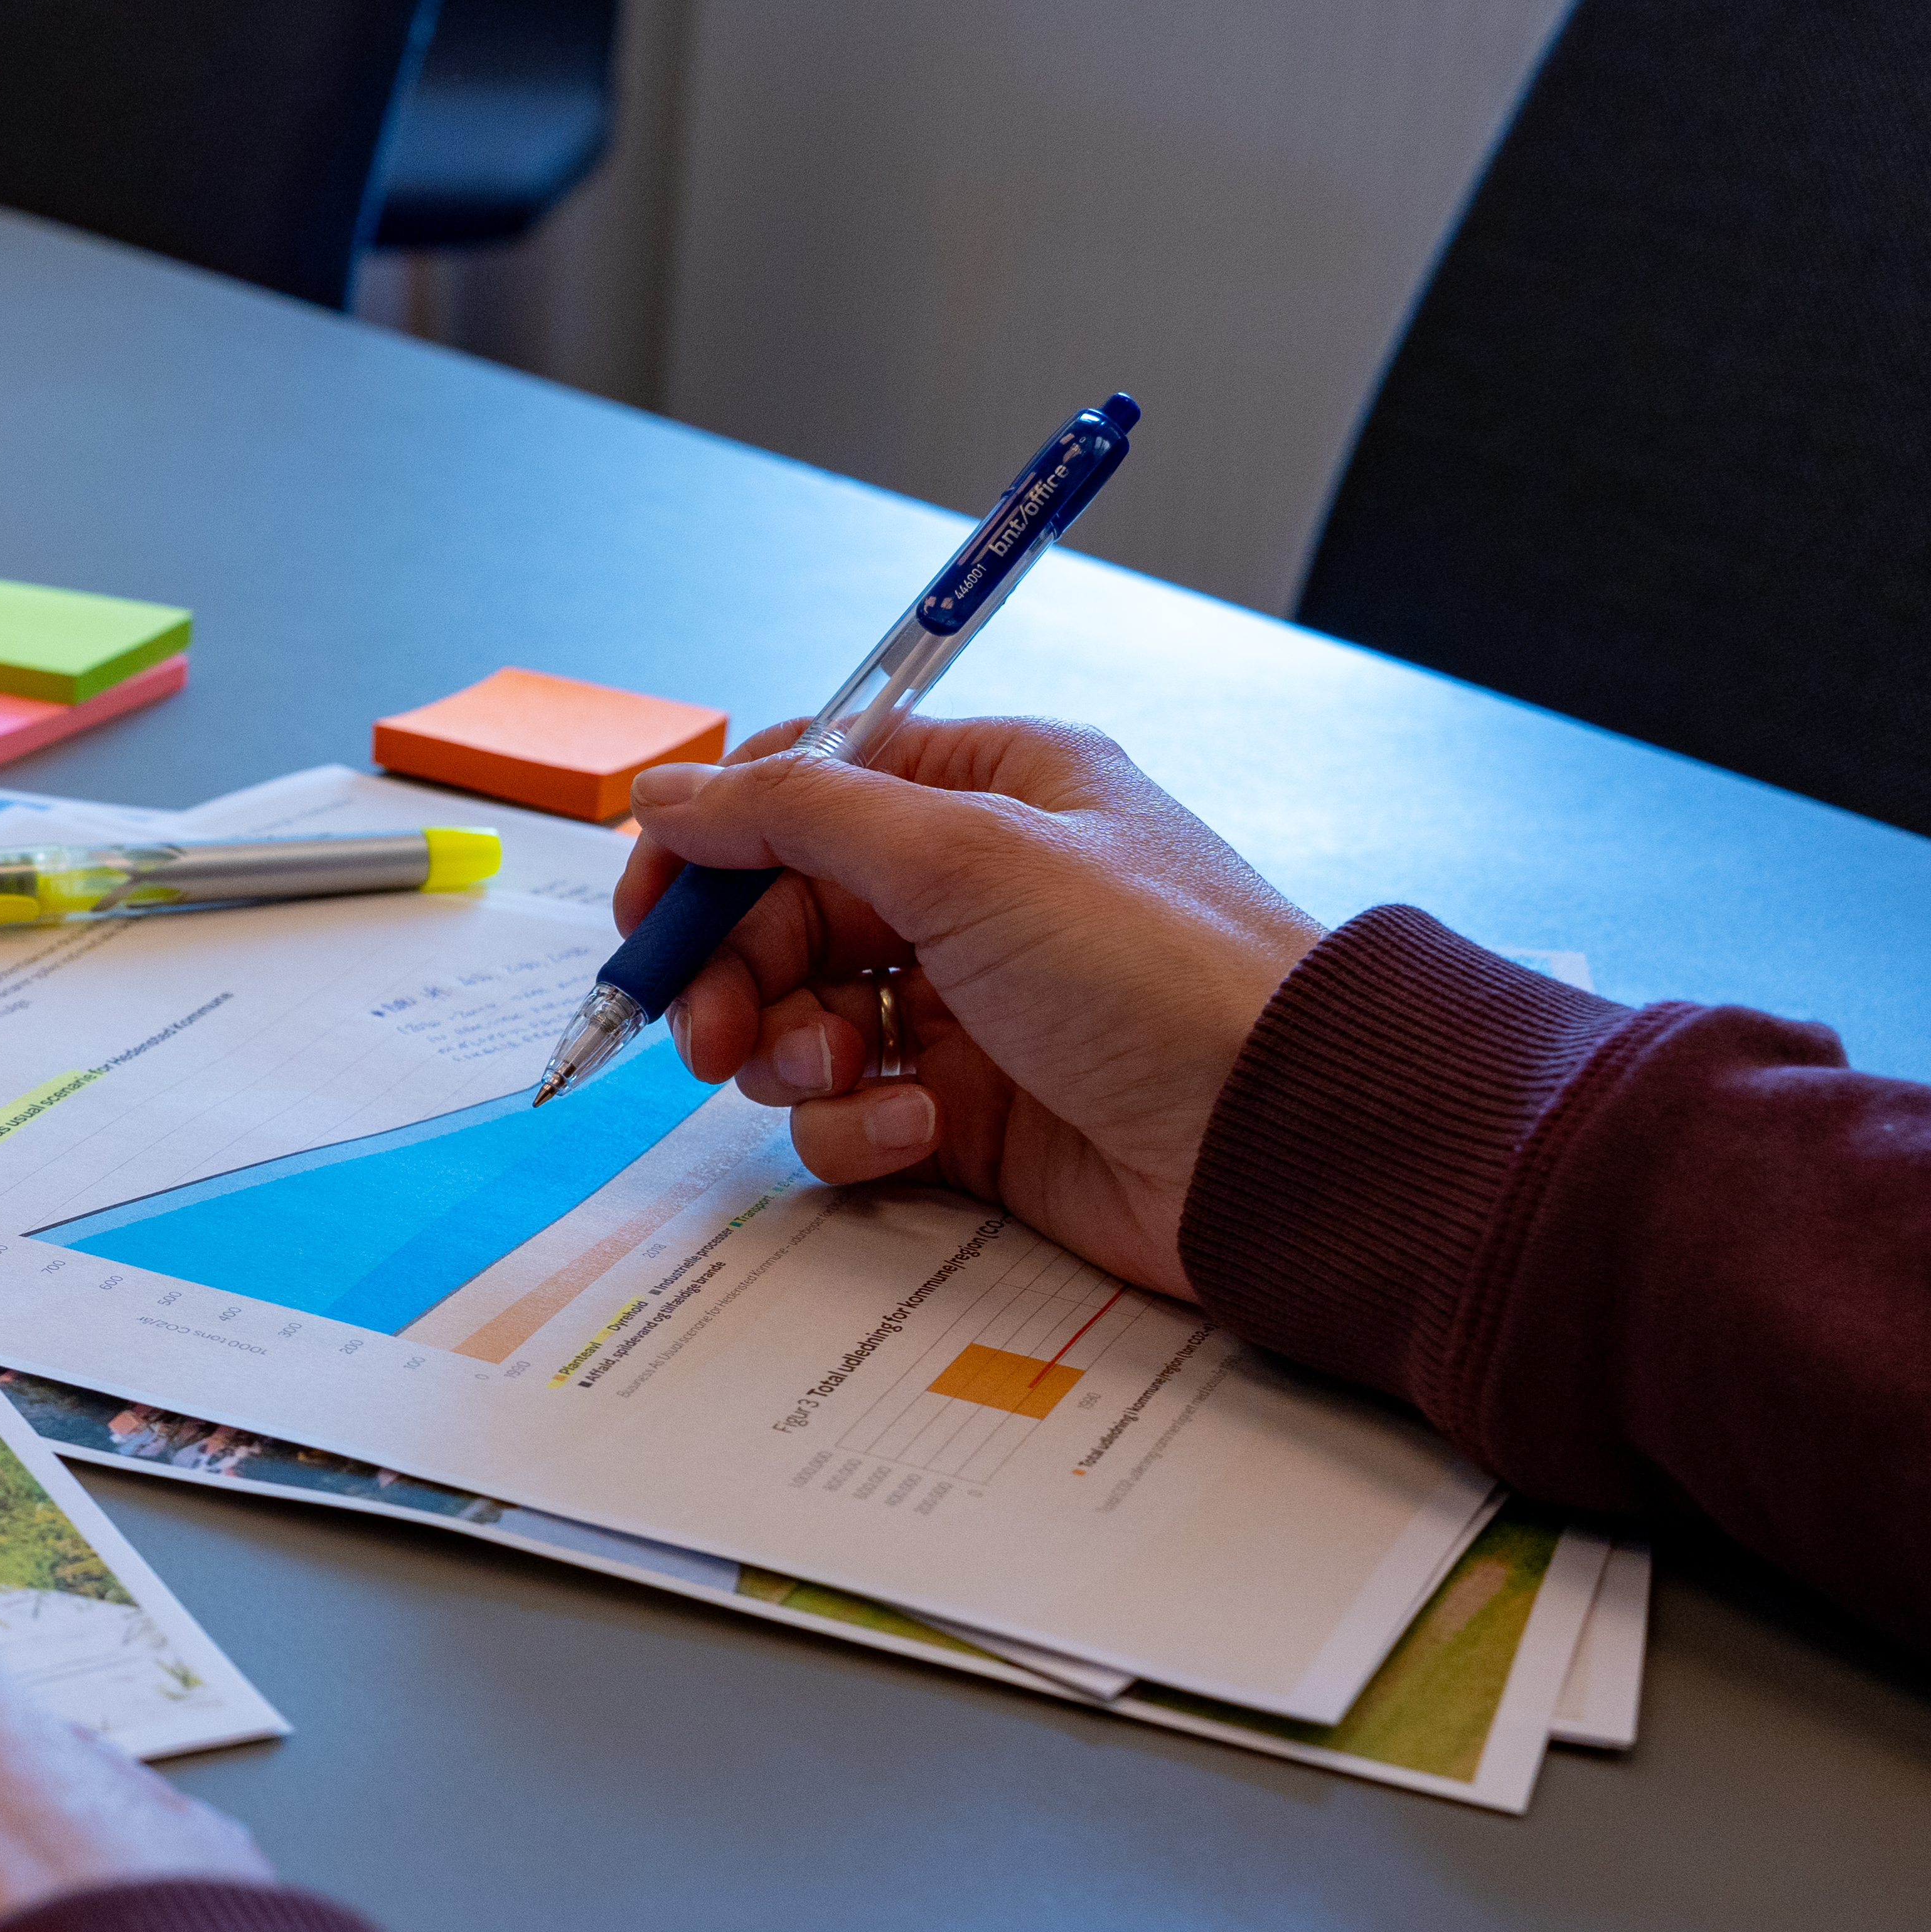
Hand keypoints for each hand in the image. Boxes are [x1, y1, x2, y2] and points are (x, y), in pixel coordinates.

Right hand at [619, 718, 1320, 1297]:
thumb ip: (796, 814)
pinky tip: (913, 1130)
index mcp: (988, 794)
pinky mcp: (964, 1115)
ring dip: (789, 1052)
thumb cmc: (1158, 973)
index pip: (805, 793)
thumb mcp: (965, 853)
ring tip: (845, 1073)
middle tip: (710, 1028)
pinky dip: (854, 1126)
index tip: (654, 906)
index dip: (715, 848)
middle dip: (734, 973)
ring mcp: (967, 1008)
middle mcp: (974, 894)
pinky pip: (848, 1112)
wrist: (1276, 1141)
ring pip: (799, 1020)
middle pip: (782, 917)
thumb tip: (667, 790)